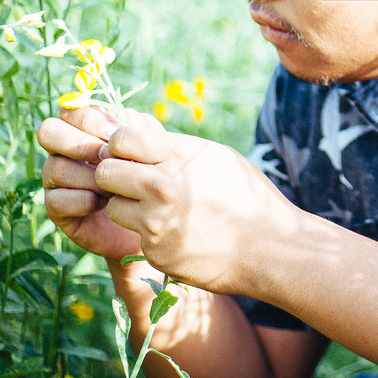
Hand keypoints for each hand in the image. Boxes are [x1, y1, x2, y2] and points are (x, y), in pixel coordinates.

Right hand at [36, 104, 144, 263]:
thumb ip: (141, 130)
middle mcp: (63, 151)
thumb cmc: (150, 178)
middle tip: (106, 158)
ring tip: (116, 187)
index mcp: (83, 129)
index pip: (70, 110)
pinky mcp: (56, 209)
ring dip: (89, 177)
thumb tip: (128, 116)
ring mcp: (56, 180)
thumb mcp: (151, 150)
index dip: (88, 118)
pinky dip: (83, 200)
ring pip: (55, 168)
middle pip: (48, 132)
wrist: (150, 220)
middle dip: (78, 143)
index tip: (114, 133)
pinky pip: (56, 200)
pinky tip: (104, 204)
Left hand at [93, 120, 293, 294]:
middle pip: (106, 172)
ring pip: (113, 206)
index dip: (121, 147)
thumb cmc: (249, 197)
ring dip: (128, 207)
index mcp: (181, 155)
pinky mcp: (155, 252)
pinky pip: (136, 236)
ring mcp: (156, 222)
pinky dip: (151, 235)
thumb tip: (137, 125)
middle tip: (132, 183)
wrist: (272, 249)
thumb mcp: (218, 157)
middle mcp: (163, 186)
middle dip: (115, 176)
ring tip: (158, 210)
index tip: (132, 156)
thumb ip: (174, 145)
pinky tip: (180, 234)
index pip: (121, 139)